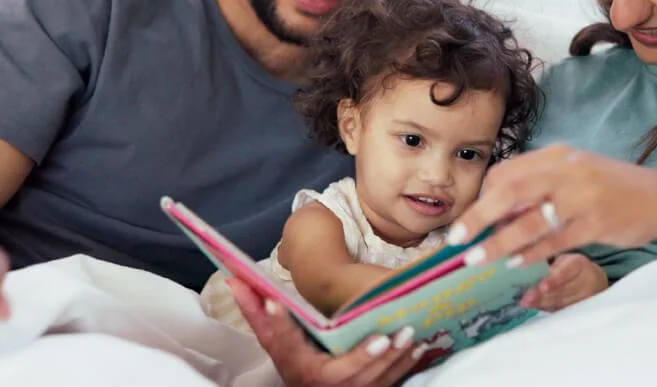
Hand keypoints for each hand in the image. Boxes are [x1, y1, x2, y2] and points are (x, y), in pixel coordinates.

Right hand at [229, 277, 424, 385]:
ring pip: (372, 382)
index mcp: (294, 365)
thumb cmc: (296, 360)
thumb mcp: (277, 340)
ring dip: (393, 360)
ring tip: (409, 336)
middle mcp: (318, 385)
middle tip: (384, 337)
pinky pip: (390, 383)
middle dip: (364, 357)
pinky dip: (405, 365)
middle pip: (342, 374)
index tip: (284, 306)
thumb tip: (236, 279)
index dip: (279, 324)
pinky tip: (420, 346)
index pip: (281, 343)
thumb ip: (260, 313)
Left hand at [450, 143, 656, 266]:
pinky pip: (554, 240)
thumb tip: (498, 212)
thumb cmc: (611, 188)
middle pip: (510, 190)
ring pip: (530, 220)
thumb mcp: (575, 174)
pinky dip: (531, 253)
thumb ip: (539, 186)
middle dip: (478, 215)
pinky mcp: (596, 223)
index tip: (467, 217)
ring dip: (499, 241)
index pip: (508, 172)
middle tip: (456, 238)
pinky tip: (514, 263)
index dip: (483, 195)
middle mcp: (567, 171)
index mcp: (558, 156)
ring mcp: (582, 197)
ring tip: (476, 259)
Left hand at [519, 253, 607, 311]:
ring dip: (543, 303)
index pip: (566, 273)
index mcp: (579, 264)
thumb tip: (525, 266)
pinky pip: (562, 309)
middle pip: (563, 290)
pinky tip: (535, 306)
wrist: (594, 279)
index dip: (554, 280)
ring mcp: (585, 297)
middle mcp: (585, 282)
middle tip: (526, 298)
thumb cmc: (573, 266)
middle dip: (542, 295)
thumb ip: (550, 265)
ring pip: (562, 302)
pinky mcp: (581, 309)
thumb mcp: (564, 259)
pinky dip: (547, 308)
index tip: (541, 286)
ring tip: (527, 303)